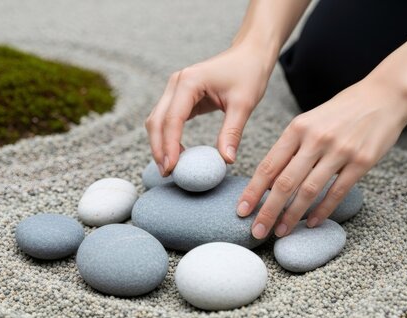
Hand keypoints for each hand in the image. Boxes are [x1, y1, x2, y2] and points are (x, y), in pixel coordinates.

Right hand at [145, 44, 272, 175]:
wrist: (249, 54)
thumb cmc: (248, 73)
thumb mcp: (243, 104)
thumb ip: (232, 132)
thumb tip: (226, 160)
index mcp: (188, 82)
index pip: (172, 119)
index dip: (169, 146)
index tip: (172, 168)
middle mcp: (176, 83)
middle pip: (157, 121)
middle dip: (159, 149)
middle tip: (168, 174)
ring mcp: (175, 89)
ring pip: (157, 121)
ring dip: (160, 144)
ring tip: (170, 168)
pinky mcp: (180, 96)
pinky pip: (167, 119)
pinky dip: (168, 137)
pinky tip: (177, 154)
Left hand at [236, 77, 406, 238]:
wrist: (385, 95)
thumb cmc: (343, 110)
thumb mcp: (311, 120)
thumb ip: (292, 146)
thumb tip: (270, 178)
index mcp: (298, 128)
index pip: (268, 165)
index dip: (253, 191)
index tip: (241, 210)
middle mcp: (315, 139)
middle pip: (284, 182)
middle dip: (267, 210)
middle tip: (256, 231)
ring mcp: (339, 151)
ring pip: (308, 191)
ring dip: (292, 216)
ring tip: (280, 232)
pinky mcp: (361, 161)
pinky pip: (336, 192)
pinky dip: (322, 210)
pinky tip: (311, 223)